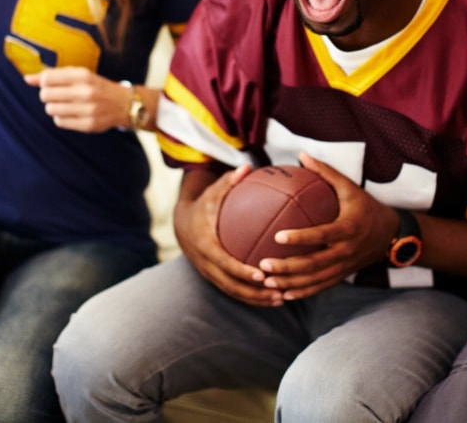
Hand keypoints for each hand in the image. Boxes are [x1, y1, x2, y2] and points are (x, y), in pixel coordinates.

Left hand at [25, 66, 129, 132]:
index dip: (44, 82)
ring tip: (66, 105)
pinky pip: (60, 122)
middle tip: (59, 95)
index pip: (47, 78)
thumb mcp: (79, 75)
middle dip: (48, 95)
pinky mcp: (89, 124)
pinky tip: (72, 114)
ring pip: (51, 109)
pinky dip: (62, 118)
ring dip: (54, 107)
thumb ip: (53, 75)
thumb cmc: (96, 87)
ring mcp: (88, 109)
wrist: (124, 104)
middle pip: (46, 95)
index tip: (52, 84)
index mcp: (84, 75)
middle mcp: (86, 92)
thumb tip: (26, 79)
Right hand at [174, 165, 288, 306]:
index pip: (224, 262)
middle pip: (231, 284)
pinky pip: (235, 291)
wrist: (183, 224)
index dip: (242, 271)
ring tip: (282, 299)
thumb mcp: (214, 191)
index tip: (261, 275)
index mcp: (206, 244)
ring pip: (234, 292)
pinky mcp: (216, 278)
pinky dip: (253, 297)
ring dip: (257, 299)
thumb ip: (229, 181)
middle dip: (254, 292)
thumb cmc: (205, 204)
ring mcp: (210, 274)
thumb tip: (247, 167)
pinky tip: (275, 297)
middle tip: (279, 290)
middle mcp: (207, 264)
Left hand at [257, 152, 397, 301]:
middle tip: (262, 264)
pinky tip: (283, 295)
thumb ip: (326, 172)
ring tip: (266, 282)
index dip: (300, 237)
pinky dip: (302, 292)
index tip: (277, 236)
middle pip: (314, 264)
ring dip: (290, 284)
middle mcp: (346, 251)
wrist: (391, 235)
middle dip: (287, 268)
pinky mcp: (342, 275)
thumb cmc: (366, 207)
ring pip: (315, 280)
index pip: (321, 235)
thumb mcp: (350, 187)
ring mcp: (344, 266)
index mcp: (348, 228)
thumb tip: (302, 155)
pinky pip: (321, 287)